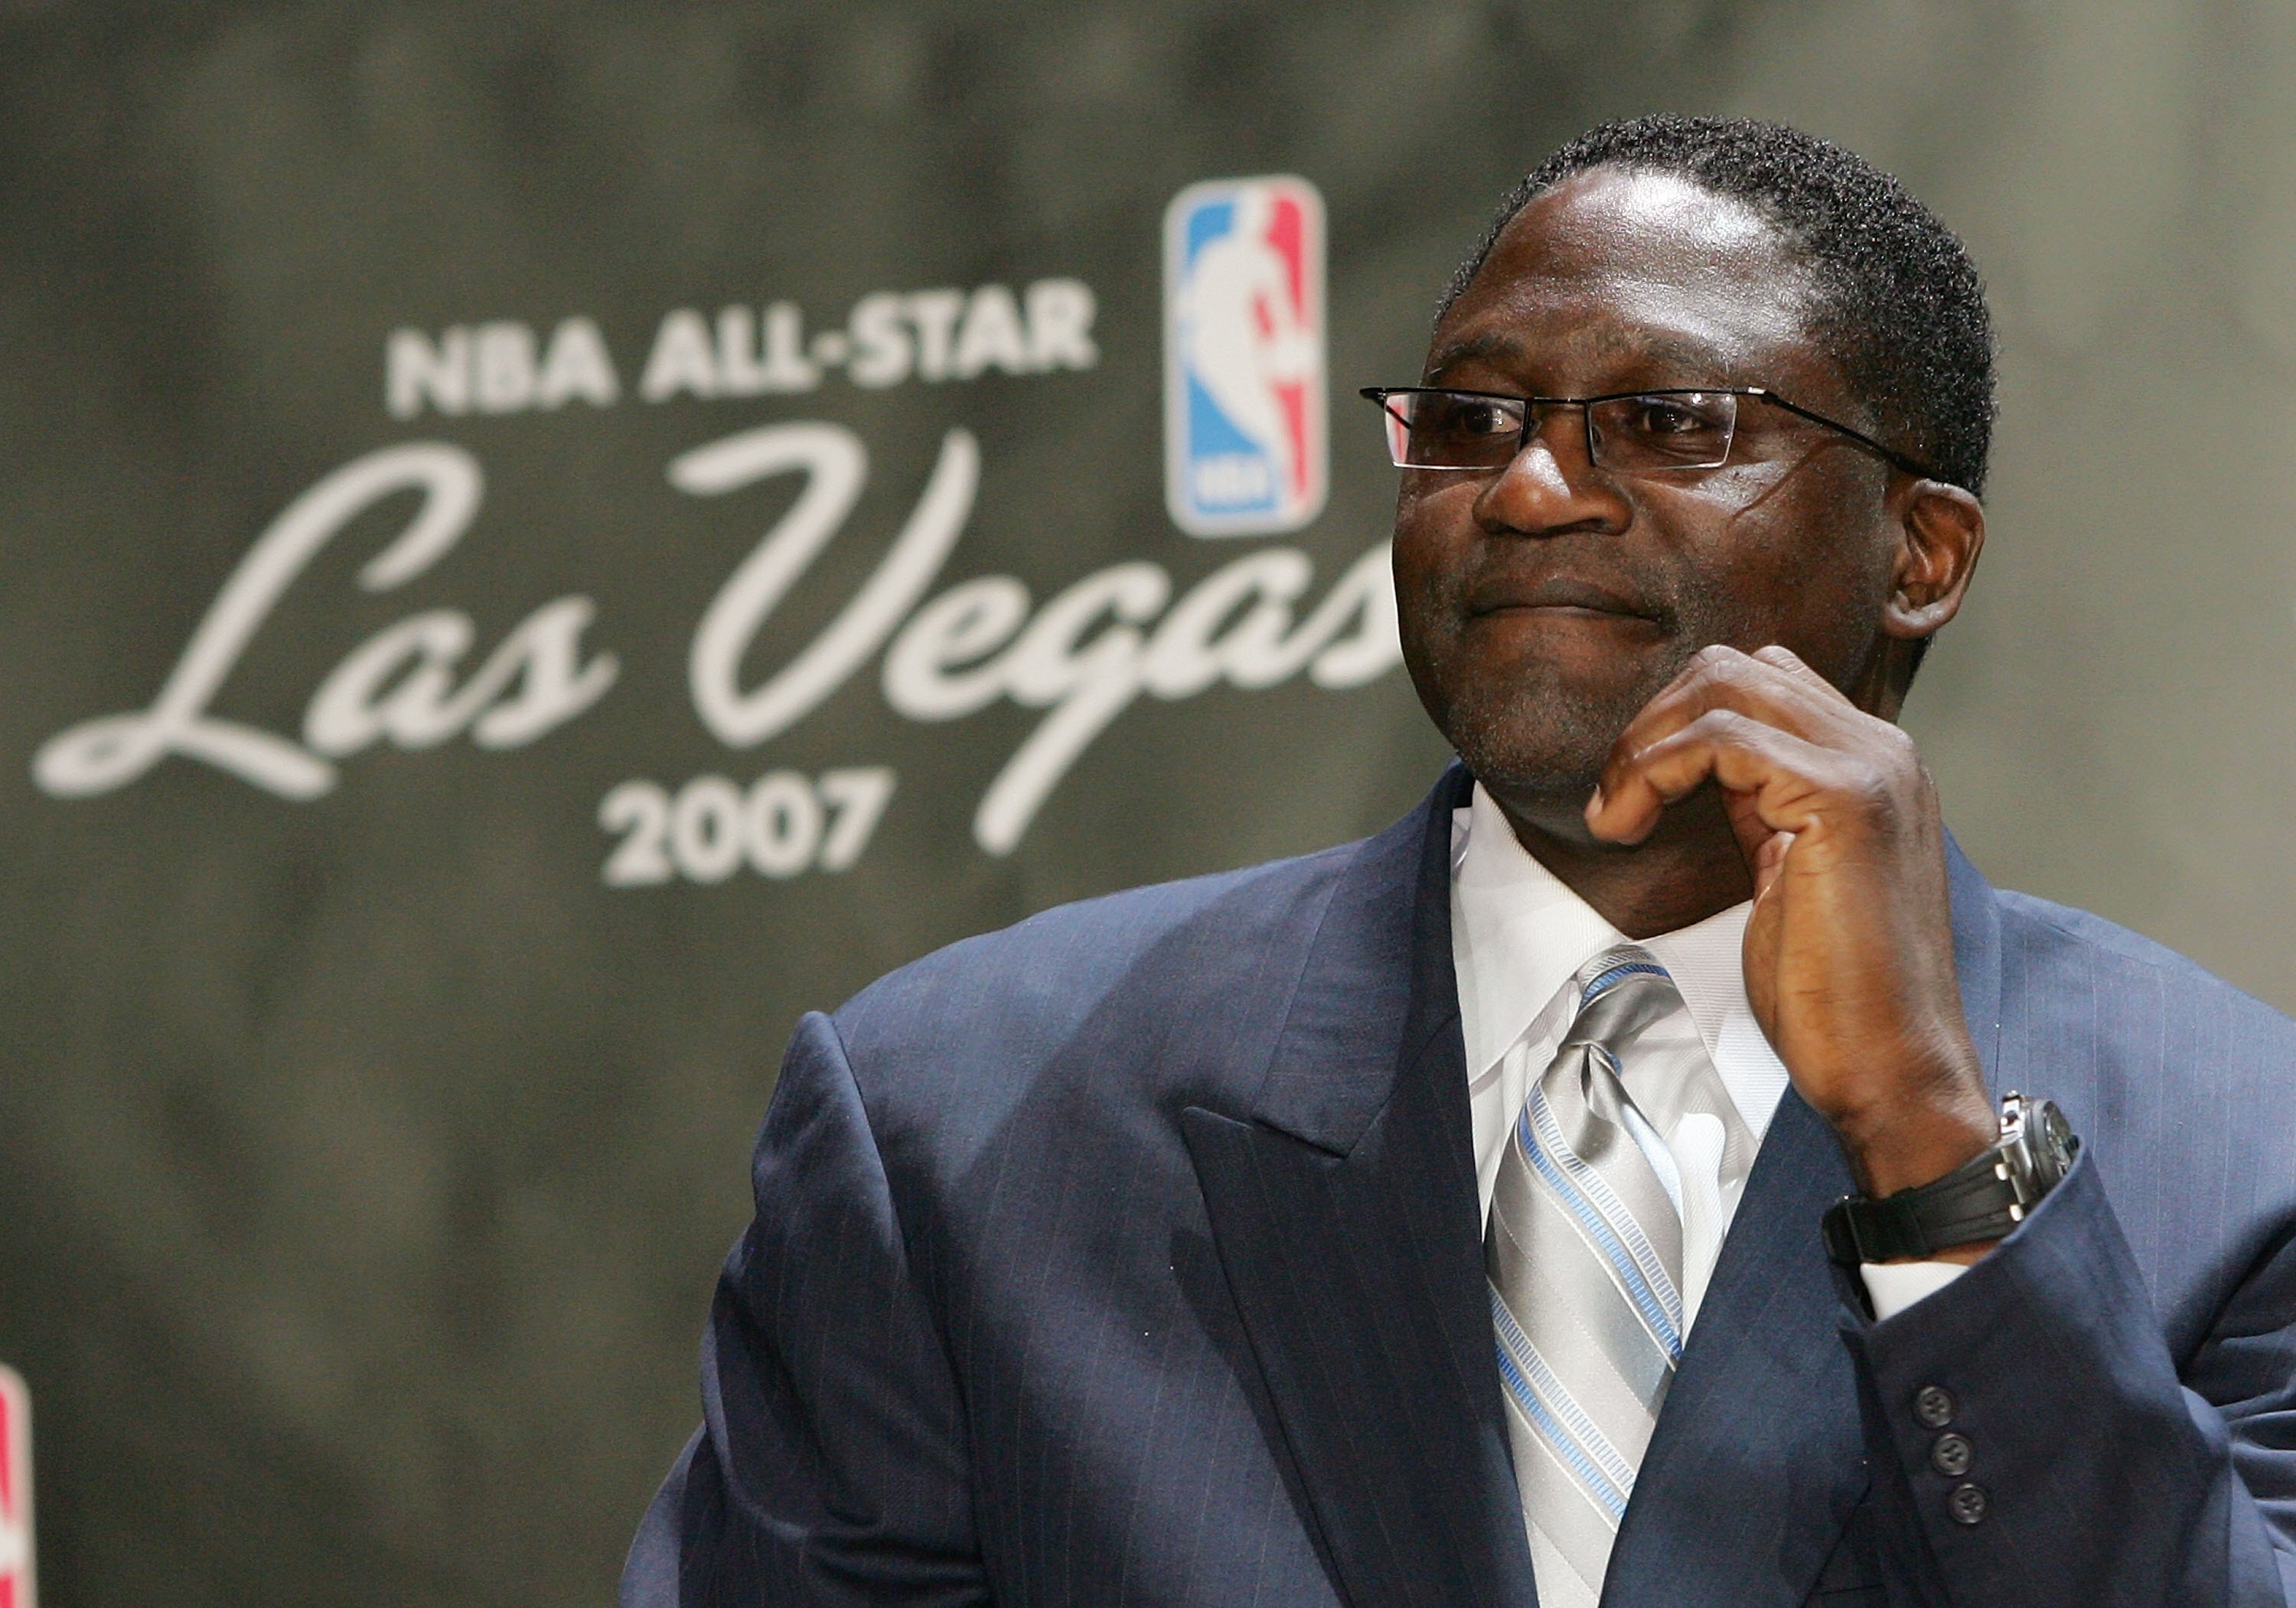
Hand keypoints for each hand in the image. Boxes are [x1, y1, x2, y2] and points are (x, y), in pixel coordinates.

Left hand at [1584, 644, 1995, 1206]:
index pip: (1760, 682)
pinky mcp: (1841, 797)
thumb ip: (1759, 808)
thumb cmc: (1835, 996)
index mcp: (1871, 763)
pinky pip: (1719, 738)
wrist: (1893, 1067)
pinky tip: (1629, 824)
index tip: (1633, 793)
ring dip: (1644, 744)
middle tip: (1615, 800)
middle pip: (1736, 667)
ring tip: (1617, 815)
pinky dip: (1652, 771)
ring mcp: (1869, 765)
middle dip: (1654, 723)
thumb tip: (1693, 768)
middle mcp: (1881, 748)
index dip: (1679, 724)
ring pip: (1724, 684)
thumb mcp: (1786, 873)